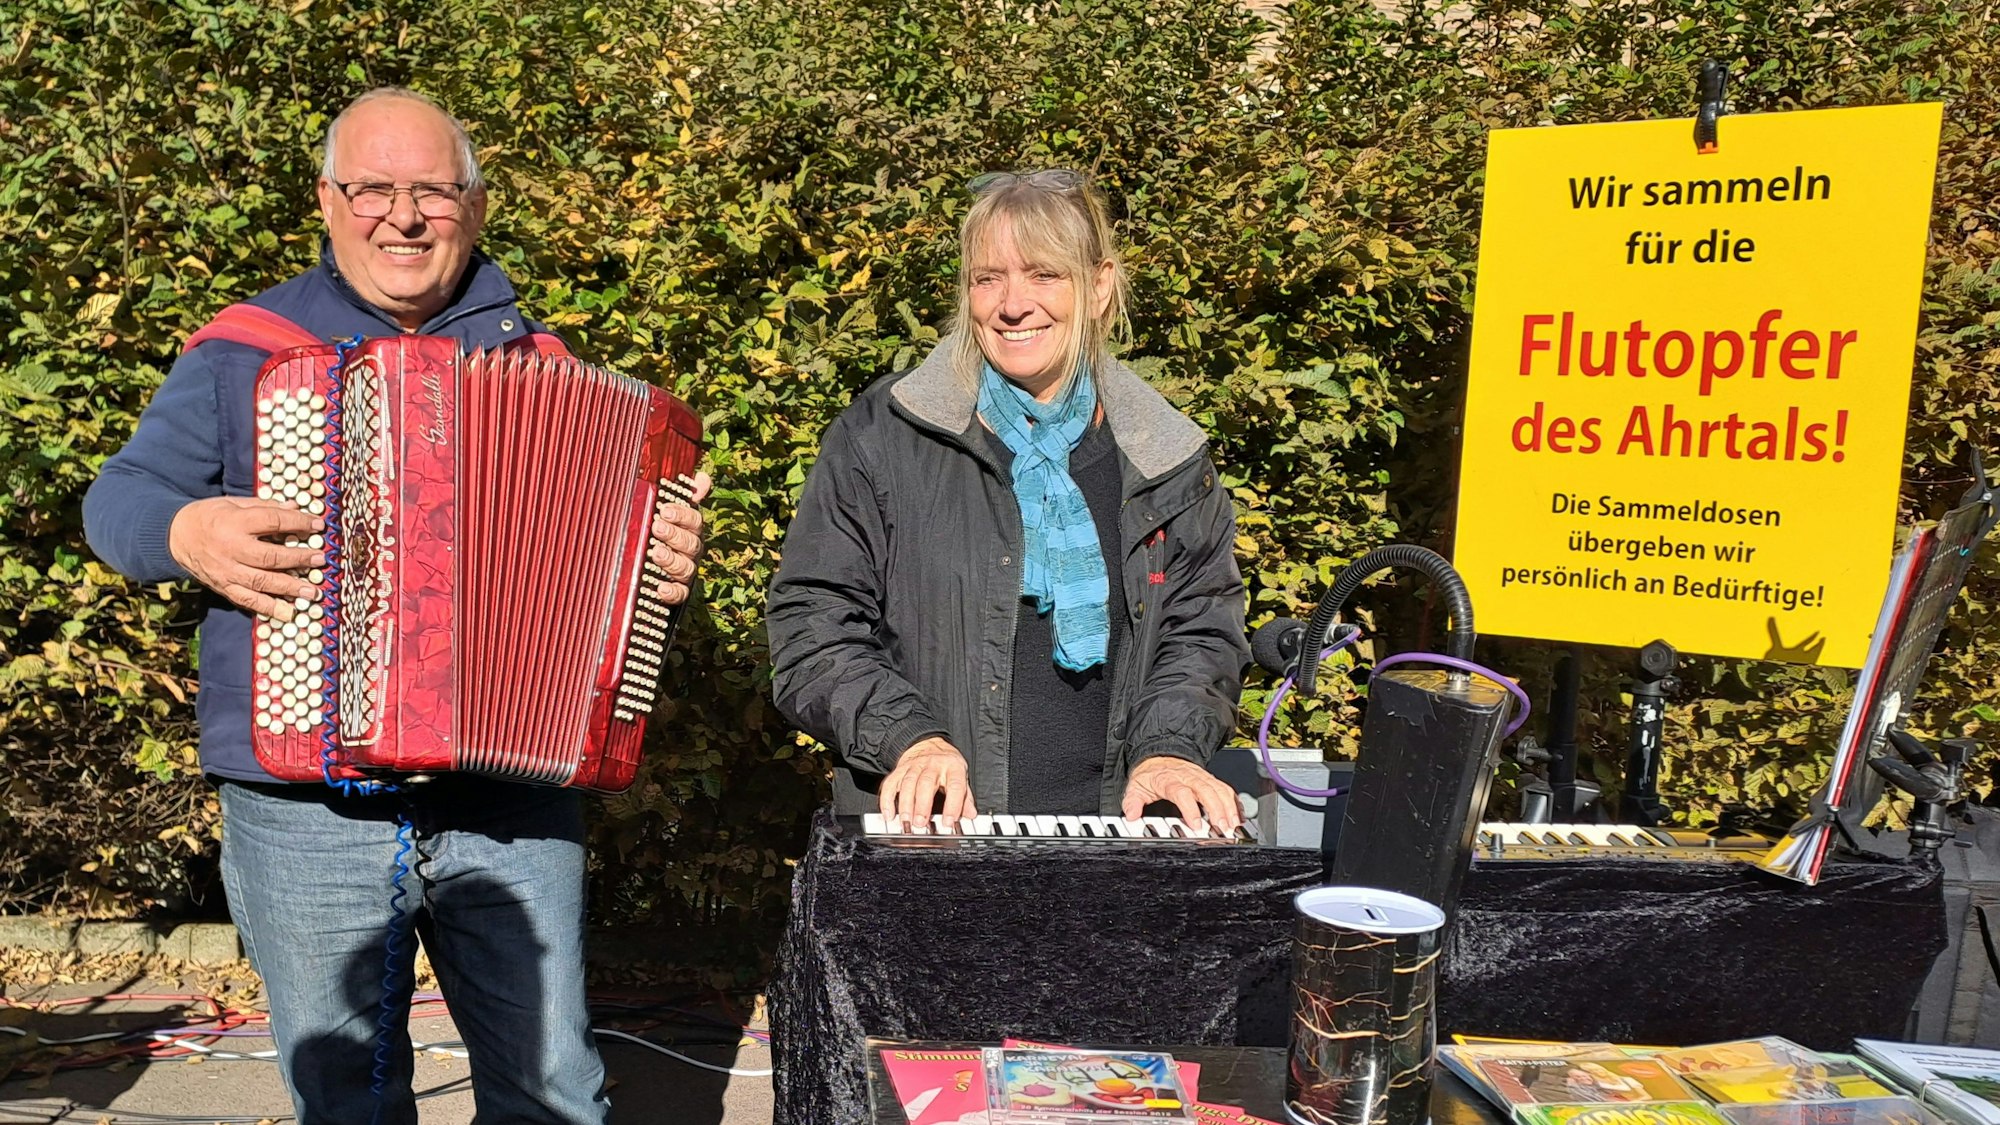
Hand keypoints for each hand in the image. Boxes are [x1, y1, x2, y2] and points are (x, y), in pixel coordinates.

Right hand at [168, 496, 322, 618]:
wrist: (176, 536)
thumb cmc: (210, 516)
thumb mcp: (234, 503)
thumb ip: (264, 507)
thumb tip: (295, 508)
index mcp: (235, 522)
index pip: (272, 522)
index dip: (298, 523)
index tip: (319, 526)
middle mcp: (231, 548)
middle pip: (270, 556)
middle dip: (299, 559)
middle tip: (320, 559)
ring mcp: (227, 571)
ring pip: (261, 582)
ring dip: (290, 587)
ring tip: (312, 591)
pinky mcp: (223, 587)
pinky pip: (247, 600)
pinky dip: (268, 608)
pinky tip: (288, 612)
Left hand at [648, 470, 712, 605]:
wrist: (657, 571)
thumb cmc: (665, 536)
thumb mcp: (672, 514)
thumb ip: (686, 496)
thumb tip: (703, 477)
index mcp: (691, 530)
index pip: (694, 520)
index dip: (682, 514)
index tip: (665, 509)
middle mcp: (691, 551)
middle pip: (690, 543)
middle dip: (674, 535)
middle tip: (657, 527)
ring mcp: (686, 572)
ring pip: (686, 567)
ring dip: (671, 560)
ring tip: (656, 554)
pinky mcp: (678, 592)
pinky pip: (679, 593)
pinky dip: (670, 591)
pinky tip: (659, 587)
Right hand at [880, 737, 977, 829]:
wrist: (928, 744)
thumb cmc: (945, 765)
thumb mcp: (961, 777)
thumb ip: (965, 798)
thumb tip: (970, 815)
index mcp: (952, 767)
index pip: (955, 786)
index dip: (953, 805)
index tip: (949, 822)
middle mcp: (933, 764)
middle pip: (926, 783)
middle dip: (922, 805)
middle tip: (920, 823)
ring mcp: (914, 765)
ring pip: (907, 783)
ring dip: (905, 804)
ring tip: (905, 821)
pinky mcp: (899, 769)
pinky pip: (890, 784)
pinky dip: (887, 800)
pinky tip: (889, 814)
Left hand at [1122, 755, 1242, 836]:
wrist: (1160, 755)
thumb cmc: (1151, 774)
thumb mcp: (1136, 786)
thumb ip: (1132, 801)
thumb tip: (1131, 814)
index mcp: (1170, 780)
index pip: (1182, 793)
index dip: (1190, 809)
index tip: (1197, 825)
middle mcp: (1189, 777)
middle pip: (1207, 791)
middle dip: (1217, 810)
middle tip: (1223, 828)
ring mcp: (1202, 777)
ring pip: (1219, 789)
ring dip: (1229, 807)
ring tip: (1234, 824)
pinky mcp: (1210, 779)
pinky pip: (1225, 788)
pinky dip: (1234, 801)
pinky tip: (1239, 815)